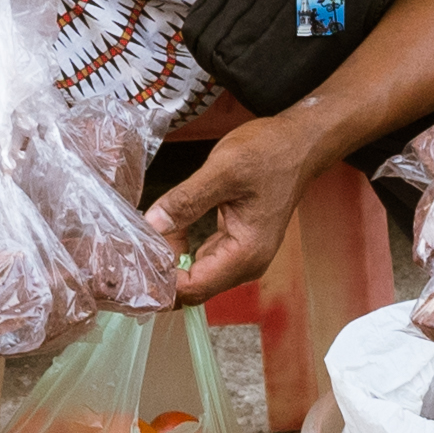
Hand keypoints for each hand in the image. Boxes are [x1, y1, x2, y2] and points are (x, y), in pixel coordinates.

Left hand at [147, 105, 327, 305]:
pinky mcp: (235, 245)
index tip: (138, 255)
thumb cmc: (270, 153)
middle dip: (162, 273)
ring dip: (169, 260)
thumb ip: (186, 200)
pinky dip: (181, 248)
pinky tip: (167, 228)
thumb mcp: (223, 170)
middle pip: (193, 288)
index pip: (193, 288)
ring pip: (194, 275)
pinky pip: (201, 259)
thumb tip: (152, 224)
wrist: (298, 144)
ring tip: (145, 235)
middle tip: (134, 245)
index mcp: (246, 254)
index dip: (162, 279)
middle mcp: (246, 264)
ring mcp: (241, 257)